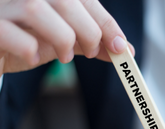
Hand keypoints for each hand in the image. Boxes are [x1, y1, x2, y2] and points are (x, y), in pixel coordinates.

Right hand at [0, 0, 134, 75]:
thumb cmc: (26, 40)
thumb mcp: (61, 39)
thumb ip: (88, 40)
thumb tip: (122, 49)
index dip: (105, 21)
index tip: (120, 45)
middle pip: (65, 0)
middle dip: (88, 31)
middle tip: (91, 52)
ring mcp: (2, 5)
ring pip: (36, 9)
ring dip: (62, 38)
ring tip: (64, 56)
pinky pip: (9, 31)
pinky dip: (28, 48)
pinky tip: (31, 57)